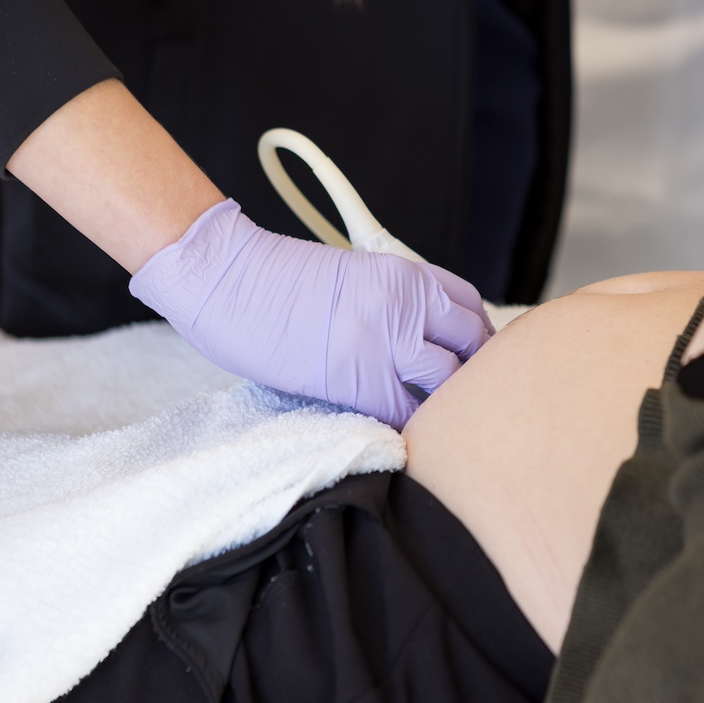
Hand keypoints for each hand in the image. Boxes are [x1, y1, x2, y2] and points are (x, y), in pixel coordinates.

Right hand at [130, 200, 492, 428]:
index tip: (470, 354)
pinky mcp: (359, 380)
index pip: (469, 306)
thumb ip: (395, 303)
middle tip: (459, 393)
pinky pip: (405, 414)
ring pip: (448, 381)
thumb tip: (420, 342)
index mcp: (405, 273)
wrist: (228, 279)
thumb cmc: (276, 279)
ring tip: (430, 414)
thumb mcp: (355, 275)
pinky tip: (398, 428)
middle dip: (471, 371)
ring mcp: (386, 342)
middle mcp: (406, 304)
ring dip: (444, 401)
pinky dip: (408, 425)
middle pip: (472, 344)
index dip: (475, 335)